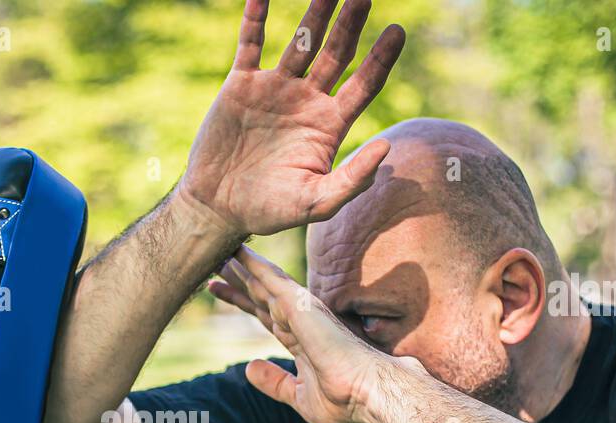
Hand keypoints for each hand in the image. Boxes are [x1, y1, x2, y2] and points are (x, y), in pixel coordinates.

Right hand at [176, 0, 404, 236]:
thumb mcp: (316, 202)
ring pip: (301, 41)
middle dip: (351, 24)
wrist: (217, 207)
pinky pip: (250, 44)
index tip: (397, 32)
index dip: (381, 60)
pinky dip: (255, 18)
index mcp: (329, 125)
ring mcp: (274, 89)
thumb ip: (352, 180)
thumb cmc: (269, 210)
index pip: (363, 85)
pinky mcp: (240, 85)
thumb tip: (386, 147)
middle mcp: (306, 101)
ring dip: (315, 13)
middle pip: (336, 53)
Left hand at [211, 245, 424, 422]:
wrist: (371, 396)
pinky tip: (239, 252)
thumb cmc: (347, 402)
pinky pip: (272, 281)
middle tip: (212, 259)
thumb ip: (274, 382)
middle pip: (259, 294)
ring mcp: (301, 311)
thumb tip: (248, 368)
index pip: (264, 315)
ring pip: (263, 282)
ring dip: (240, 266)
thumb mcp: (299, 396)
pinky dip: (255, 265)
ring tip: (217, 249)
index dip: (240, 301)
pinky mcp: (301, 307)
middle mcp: (301, 321)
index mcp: (302, 340)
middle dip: (236, 278)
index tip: (218, 290)